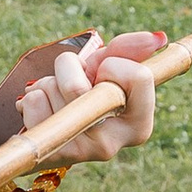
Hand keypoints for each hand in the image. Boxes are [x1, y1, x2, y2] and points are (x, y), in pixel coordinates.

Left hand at [16, 28, 163, 163]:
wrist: (51, 127)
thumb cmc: (86, 90)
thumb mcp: (108, 67)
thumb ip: (130, 49)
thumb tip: (159, 37)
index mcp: (138, 126)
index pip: (138, 77)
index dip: (113, 65)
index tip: (104, 76)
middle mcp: (111, 145)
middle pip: (78, 86)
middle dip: (70, 69)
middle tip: (75, 85)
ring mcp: (78, 153)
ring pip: (52, 89)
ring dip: (49, 82)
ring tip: (56, 97)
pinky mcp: (47, 154)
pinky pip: (33, 102)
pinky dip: (32, 97)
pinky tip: (41, 111)